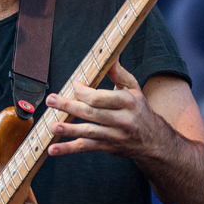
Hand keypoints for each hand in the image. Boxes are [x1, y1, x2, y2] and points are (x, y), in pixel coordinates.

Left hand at [45, 58, 168, 158]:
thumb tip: (110, 54)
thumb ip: (118, 73)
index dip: (84, 92)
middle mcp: (122, 119)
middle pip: (92, 113)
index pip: (101, 97)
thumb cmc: (139, 109)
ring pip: (88, 131)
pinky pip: (86, 147)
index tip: (73, 85)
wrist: (153, 140)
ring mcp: (115, 135)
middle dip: (69, 106)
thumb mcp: (133, 89)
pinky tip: (53, 149)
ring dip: (69, 129)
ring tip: (53, 126)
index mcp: (127, 102)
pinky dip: (68, 149)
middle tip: (50, 100)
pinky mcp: (108, 147)